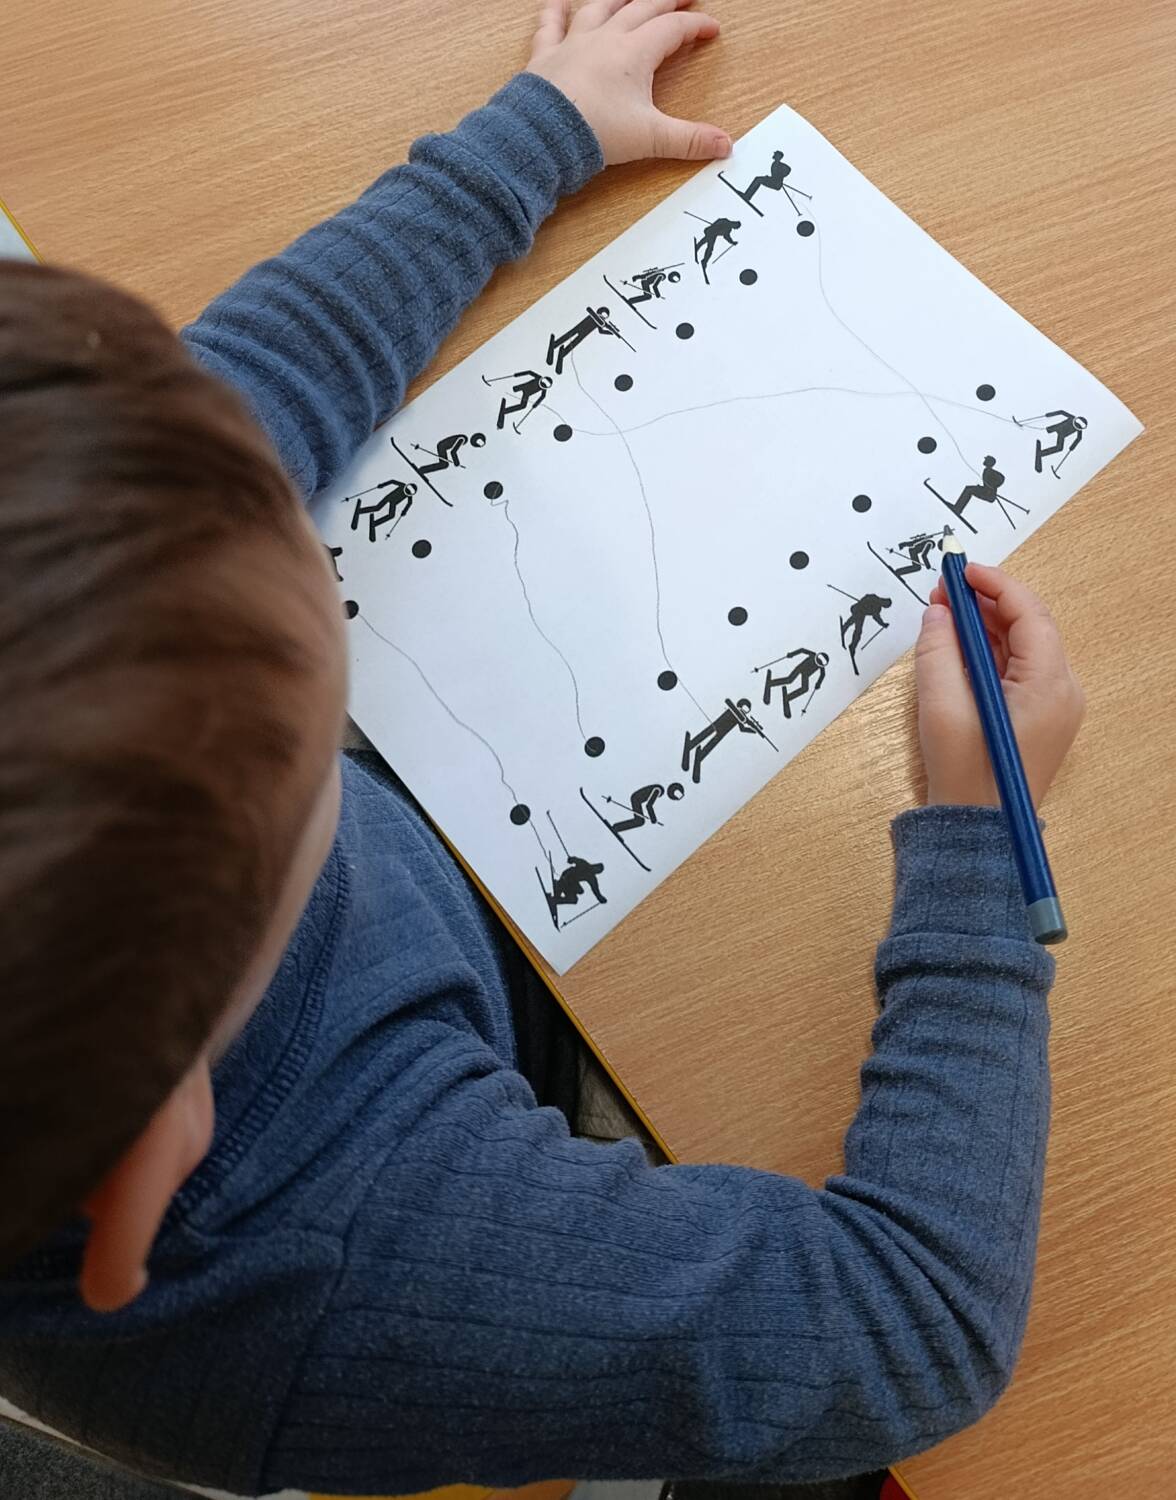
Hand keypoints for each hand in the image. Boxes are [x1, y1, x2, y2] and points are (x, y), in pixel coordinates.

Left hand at [527, 0, 729, 166]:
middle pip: (643, 7)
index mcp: (634, 53)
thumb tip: (724, 145)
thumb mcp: (650, 138)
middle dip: (667, 0)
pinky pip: (550, 24)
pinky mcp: (546, 56)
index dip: (696, 27)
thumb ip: (688, 140)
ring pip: (601, 6)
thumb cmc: (595, 132)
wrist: (545, 135)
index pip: (673, 29)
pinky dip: (554, 10)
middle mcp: (606, 39)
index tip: (711, 29)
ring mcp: (575, 43)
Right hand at [915, 562, 1084, 807]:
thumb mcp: (941, 705)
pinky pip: (1018, 671)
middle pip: (1029, 627)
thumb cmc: (964, 773)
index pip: (1029, 614)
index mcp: (1049, 686)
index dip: (994, 585)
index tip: (959, 571)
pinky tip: (958, 645)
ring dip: (985, 626)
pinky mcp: (1038, 718)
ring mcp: (1054, 706)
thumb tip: (938, 613)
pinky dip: (989, 652)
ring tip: (944, 613)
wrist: (977, 830)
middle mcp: (1062, 691)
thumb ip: (937, 650)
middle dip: (985, 604)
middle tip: (943, 591)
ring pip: (1022, 648)